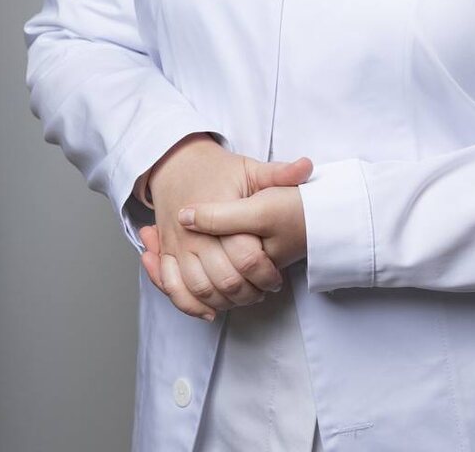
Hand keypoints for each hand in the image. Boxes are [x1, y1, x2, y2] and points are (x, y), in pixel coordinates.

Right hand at [138, 134, 312, 320]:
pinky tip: (211, 310)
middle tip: (265, 290)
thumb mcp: (250, 169)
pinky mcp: (166, 254)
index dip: (266, 272)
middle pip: (224, 278)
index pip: (245, 254)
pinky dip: (190, 305)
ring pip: (201, 288)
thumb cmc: (218, 170)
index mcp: (217, 211)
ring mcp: (178, 245)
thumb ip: (278, 173)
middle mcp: (194, 233)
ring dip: (225, 301)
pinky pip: (173, 288)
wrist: (177, 165)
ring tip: (245, 297)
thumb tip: (307, 167)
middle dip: (249, 292)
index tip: (278, 277)